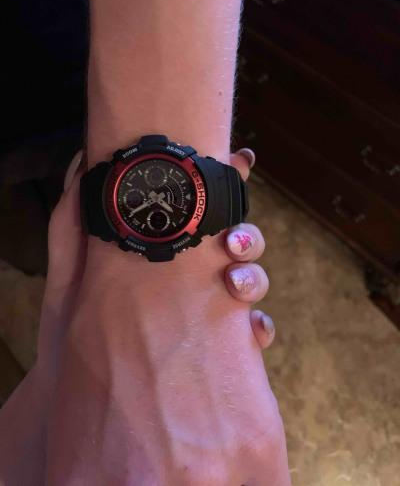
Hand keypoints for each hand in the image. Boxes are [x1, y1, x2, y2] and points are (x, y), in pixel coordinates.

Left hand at [37, 147, 273, 388]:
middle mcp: (193, 274)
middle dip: (245, 235)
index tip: (243, 162)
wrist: (79, 389)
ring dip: (253, 277)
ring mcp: (208, 307)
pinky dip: (259, 327)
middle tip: (231, 240)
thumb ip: (72, 222)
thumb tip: (80, 164)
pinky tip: (252, 330)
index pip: (200, 211)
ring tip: (235, 284)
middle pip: (235, 241)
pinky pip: (252, 331)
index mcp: (165, 249)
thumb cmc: (75, 326)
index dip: (226, 182)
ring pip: (249, 280)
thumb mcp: (69, 269)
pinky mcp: (219, 344)